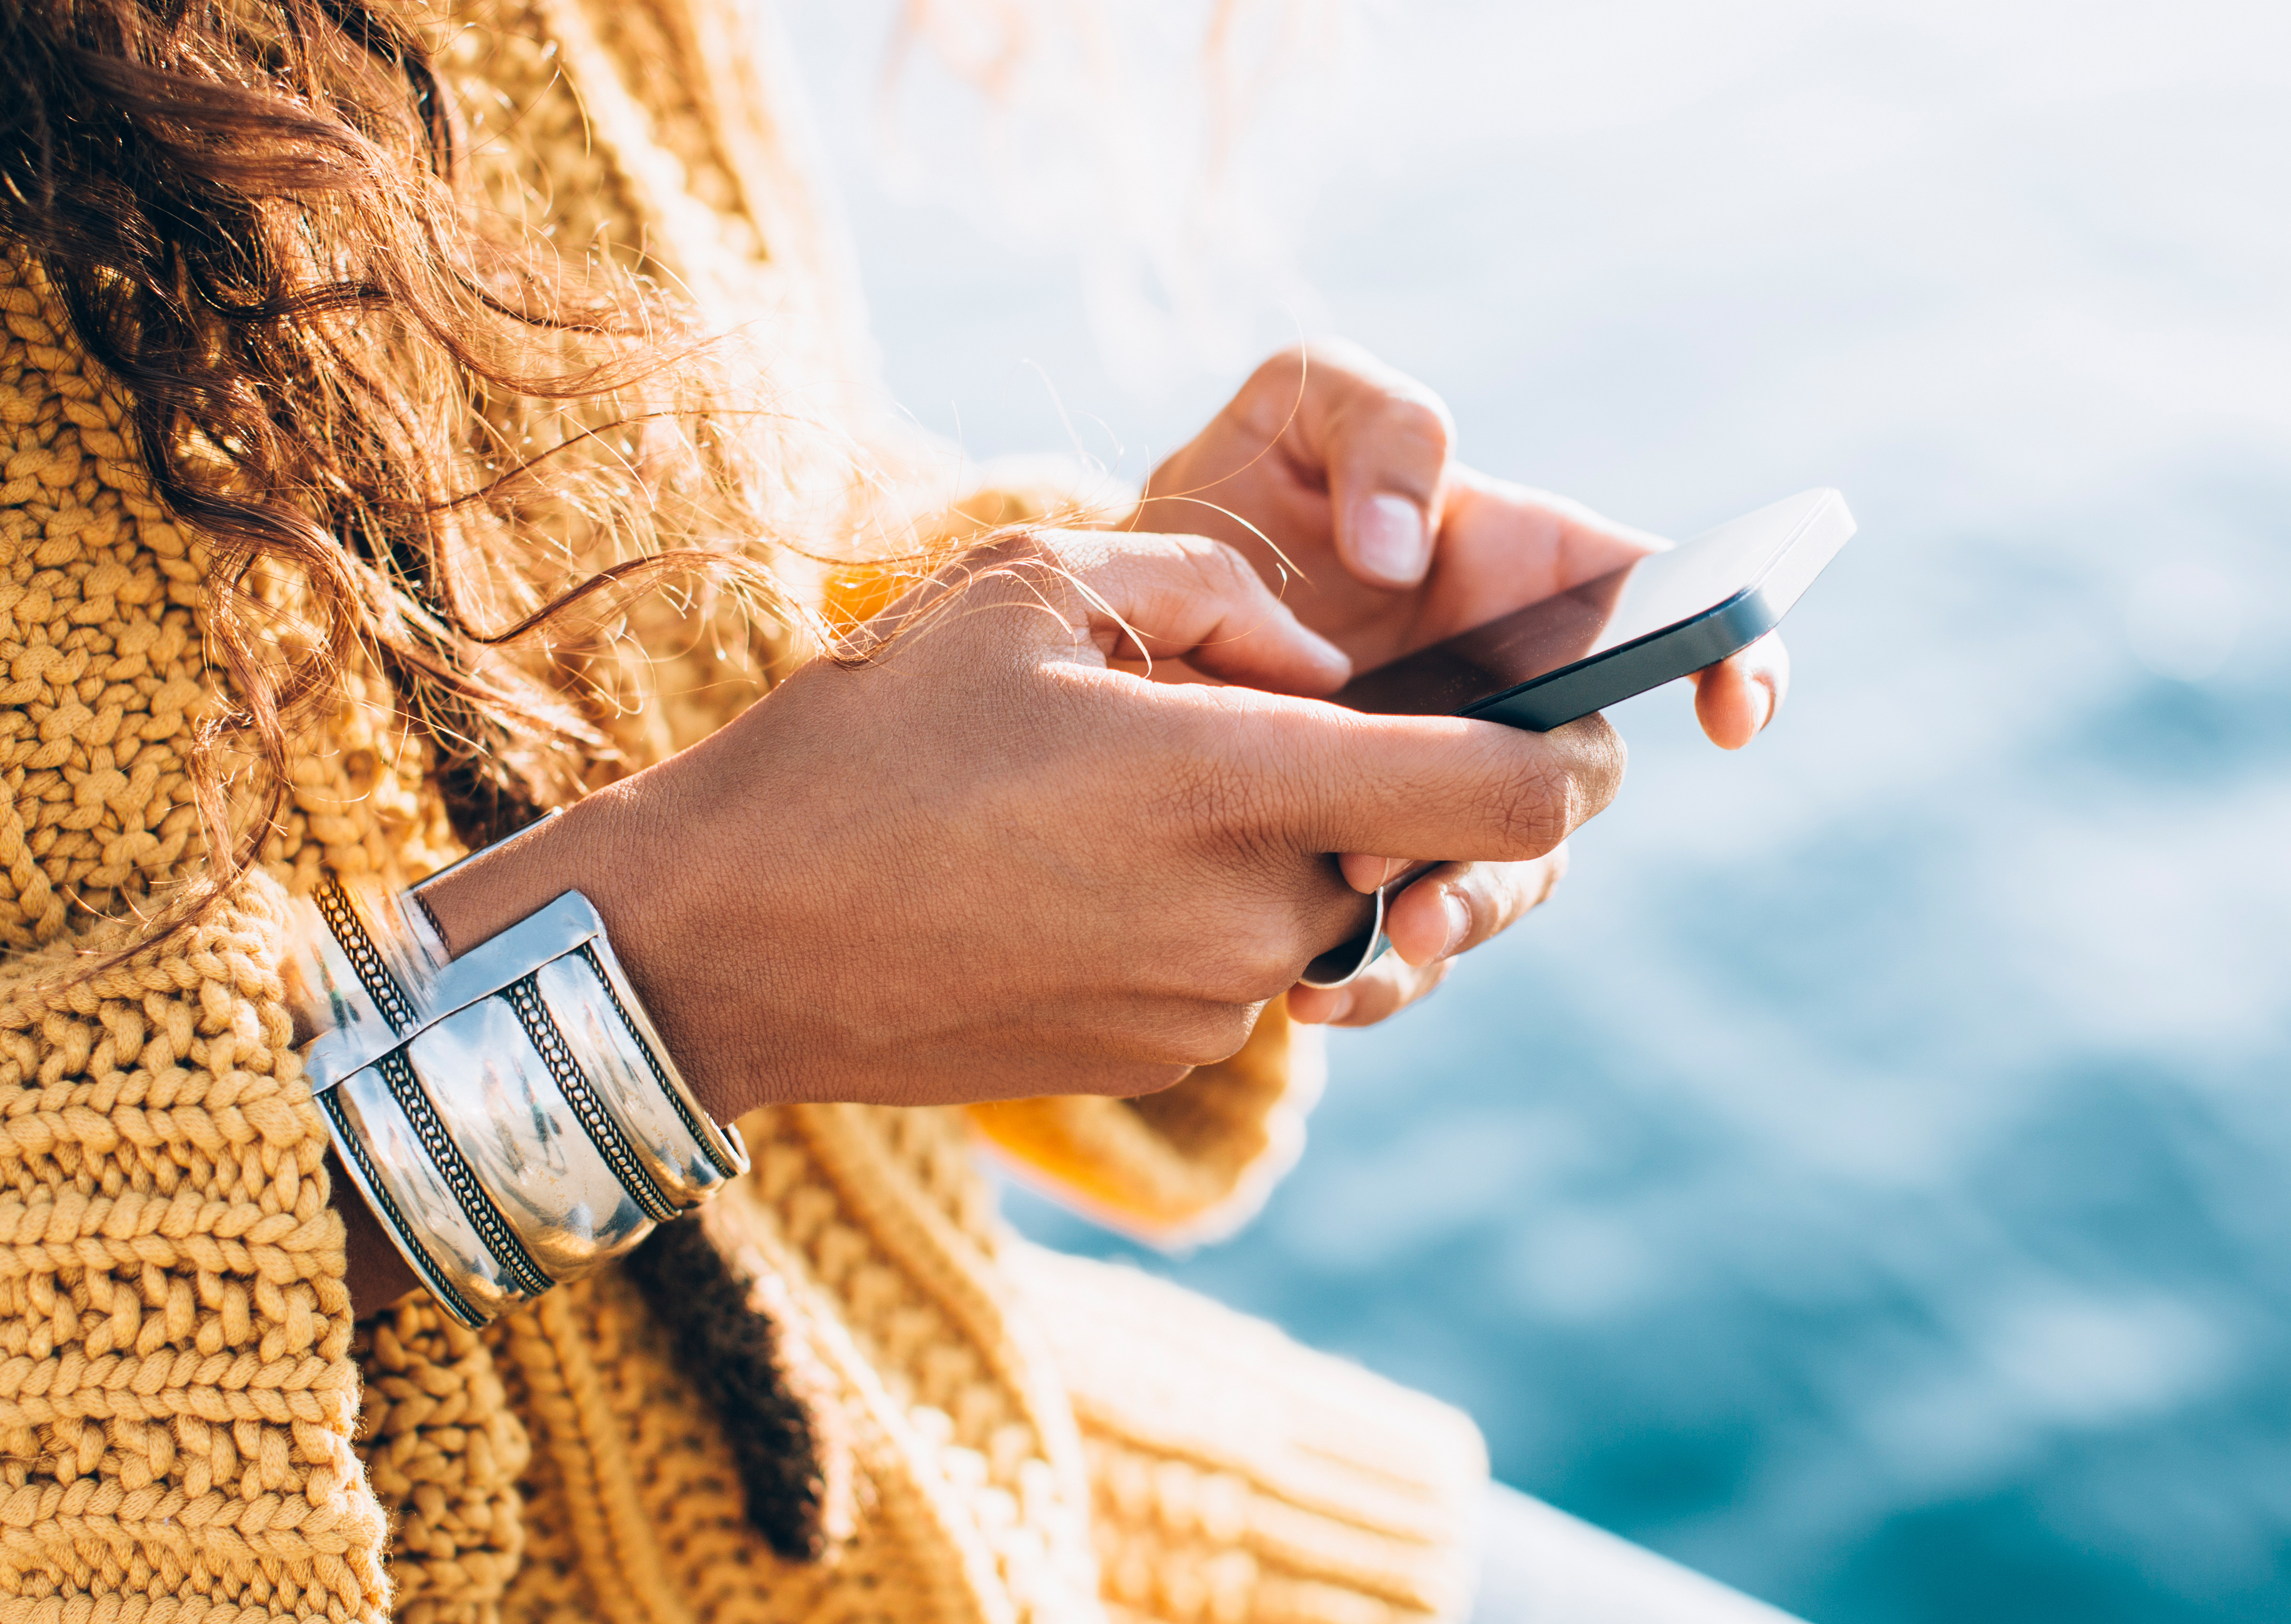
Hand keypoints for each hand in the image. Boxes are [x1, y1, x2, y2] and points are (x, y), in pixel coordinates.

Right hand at [418, 528, 1625, 1111]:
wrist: (724, 942)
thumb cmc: (865, 742)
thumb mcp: (1031, 585)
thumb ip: (1219, 594)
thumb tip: (1319, 659)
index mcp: (1244, 790)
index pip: (1517, 797)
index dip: (1567, 746)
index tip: (1547, 709)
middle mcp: (1257, 921)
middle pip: (1416, 849)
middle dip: (1372, 781)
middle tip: (1244, 721)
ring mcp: (1210, 1009)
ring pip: (1322, 903)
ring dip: (1273, 842)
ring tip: (1120, 789)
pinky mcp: (1159, 1058)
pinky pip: (1244, 964)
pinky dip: (1204, 905)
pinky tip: (1074, 863)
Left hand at [1135, 341, 1789, 1024]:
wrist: (1124, 611)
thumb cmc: (1243, 490)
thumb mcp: (1299, 409)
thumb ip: (1379, 426)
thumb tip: (1402, 549)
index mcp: (1533, 581)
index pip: (1673, 616)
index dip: (1738, 657)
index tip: (1729, 709)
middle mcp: (1510, 701)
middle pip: (1576, 787)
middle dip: (1530, 828)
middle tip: (1439, 845)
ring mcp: (1446, 791)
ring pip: (1505, 881)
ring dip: (1458, 917)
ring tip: (1381, 935)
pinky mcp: (1371, 863)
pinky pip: (1406, 950)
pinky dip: (1373, 980)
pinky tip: (1311, 992)